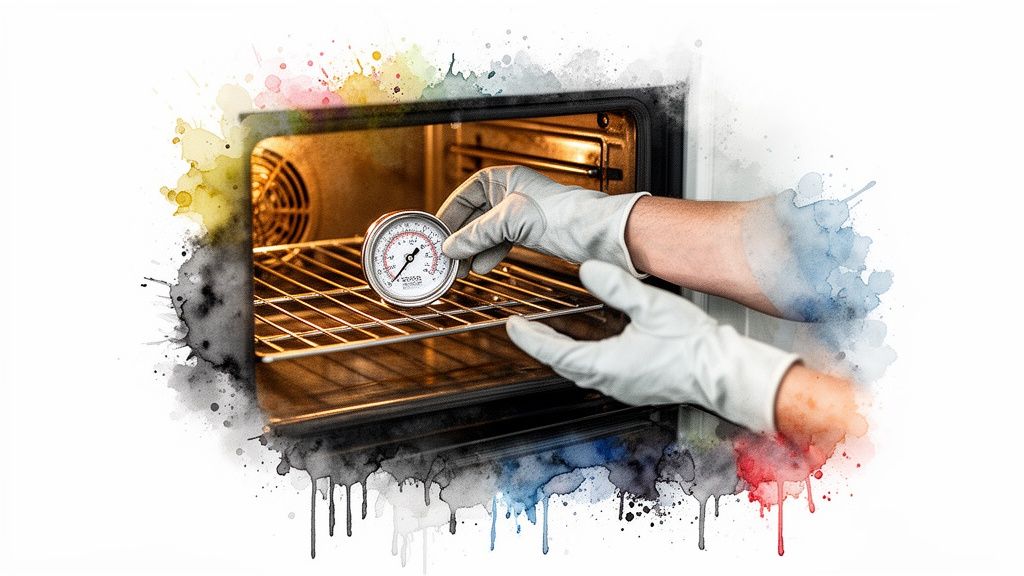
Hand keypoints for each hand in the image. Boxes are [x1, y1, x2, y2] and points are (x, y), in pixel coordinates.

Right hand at [436, 165, 648, 277]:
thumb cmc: (561, 212)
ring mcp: (519, 213)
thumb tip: (451, 246)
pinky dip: (489, 254)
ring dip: (472, 249)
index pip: (465, 193)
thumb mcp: (509, 220)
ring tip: (461, 266)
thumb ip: (477, 234)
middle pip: (474, 215)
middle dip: (460, 237)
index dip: (449, 213)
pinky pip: (500, 242)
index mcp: (504, 179)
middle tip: (445, 255)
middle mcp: (510, 194)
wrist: (591, 231)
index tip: (437, 232)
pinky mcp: (529, 232)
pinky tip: (482, 265)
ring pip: (486, 232)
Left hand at [505, 260, 800, 431]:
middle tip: (526, 330)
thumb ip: (615, 286)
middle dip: (543, 347)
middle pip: (564, 365)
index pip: (555, 353)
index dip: (530, 339)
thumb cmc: (695, 345)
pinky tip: (594, 349)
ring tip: (553, 338)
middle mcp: (611, 383)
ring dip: (564, 355)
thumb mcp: (650, 306)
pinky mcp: (639, 389)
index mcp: (607, 365)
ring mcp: (625, 389)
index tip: (513, 326)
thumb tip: (587, 269)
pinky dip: (586, 360)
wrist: (726, 373)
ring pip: (582, 373)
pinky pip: (601, 376)